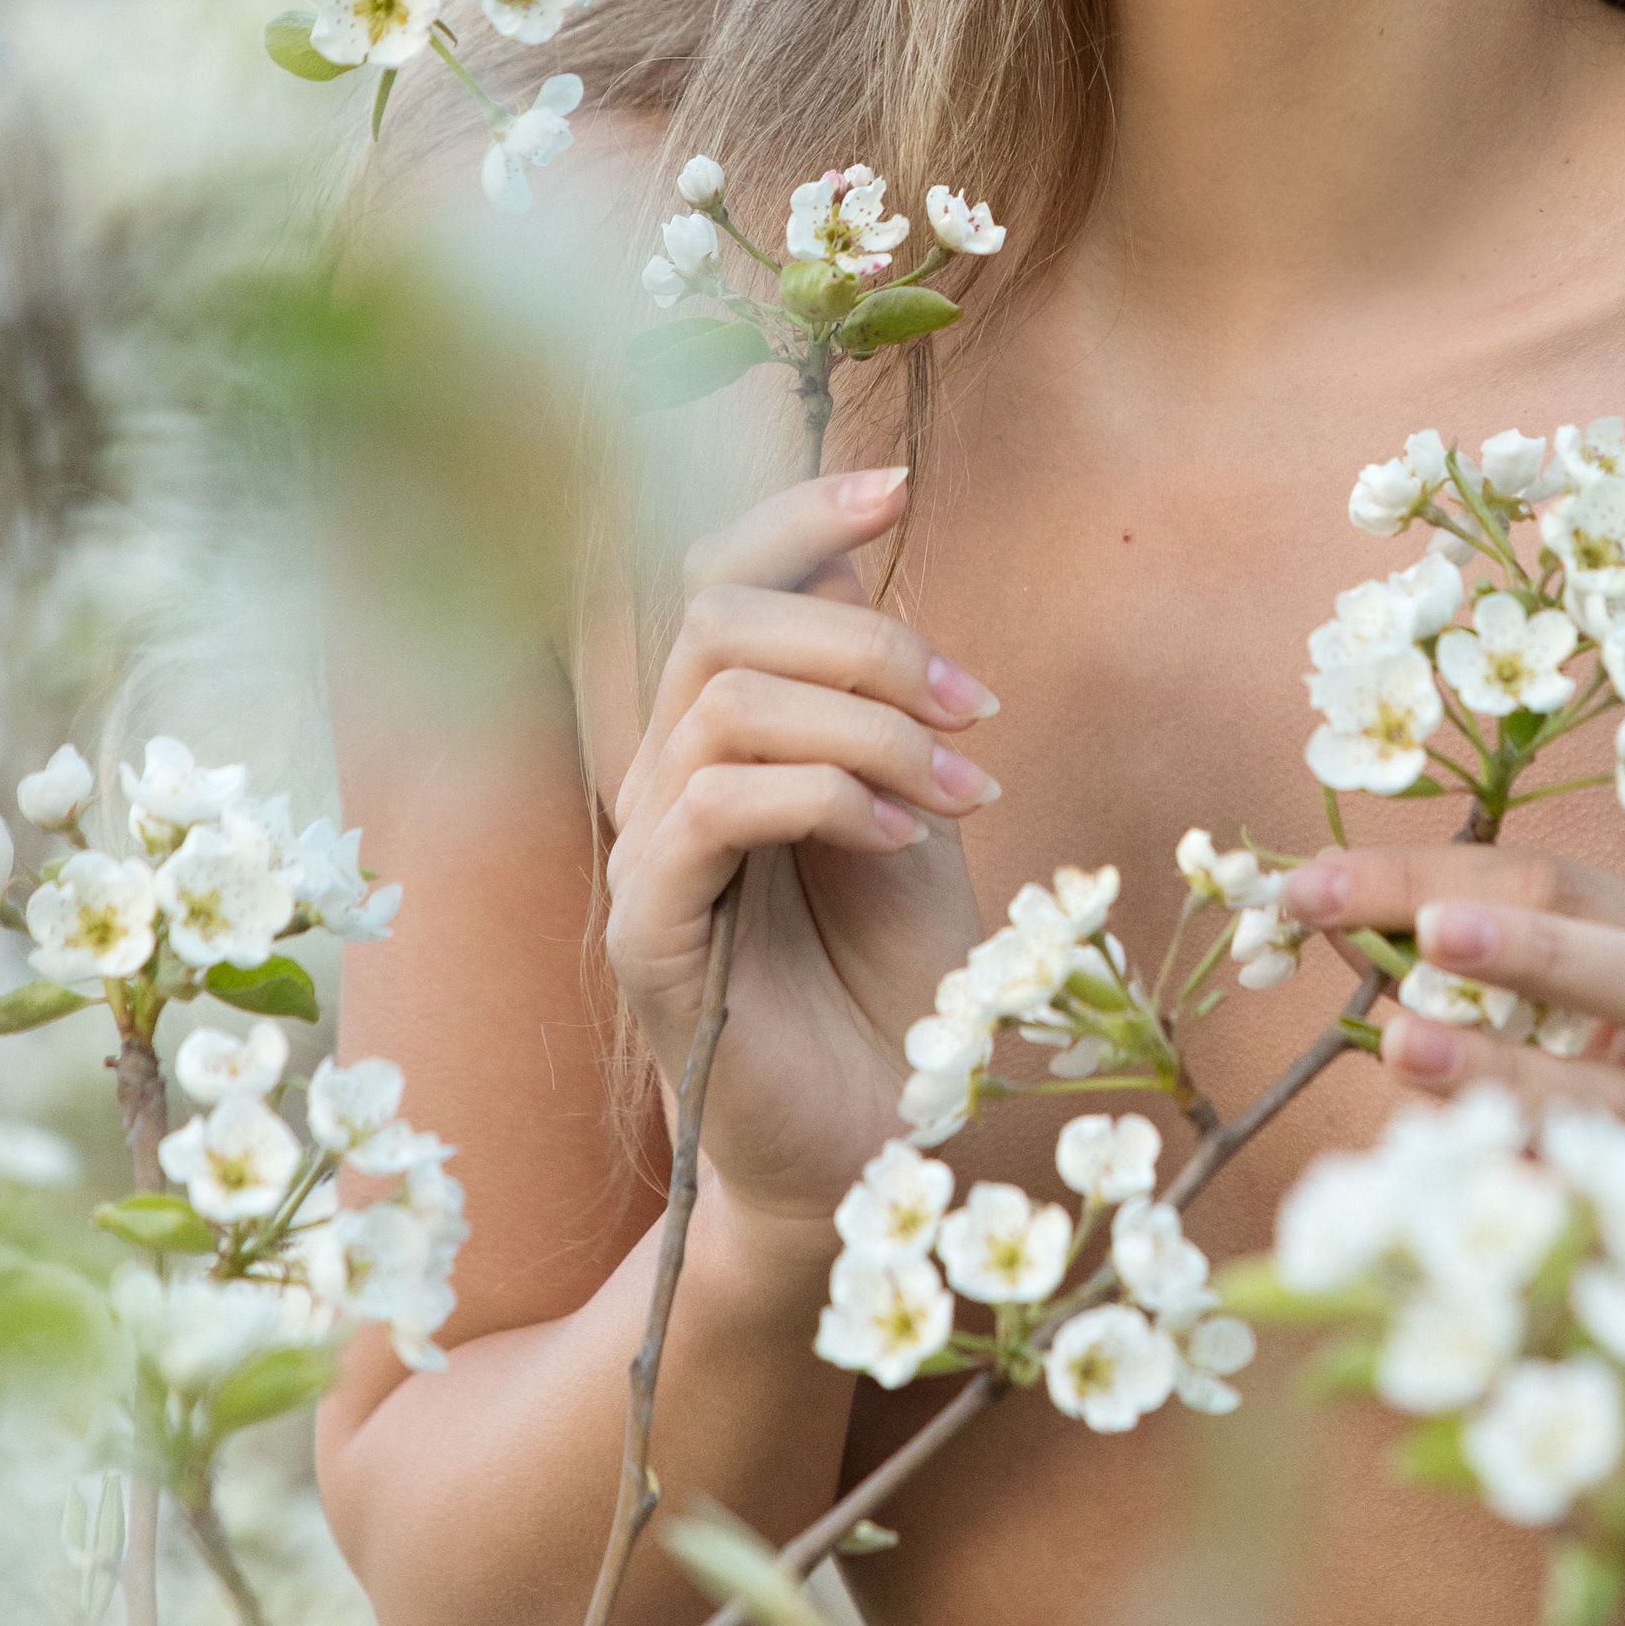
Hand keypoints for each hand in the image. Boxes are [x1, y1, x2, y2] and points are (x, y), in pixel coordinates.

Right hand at [603, 465, 997, 1237]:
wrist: (873, 1138)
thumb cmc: (893, 979)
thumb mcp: (913, 805)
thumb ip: (878, 699)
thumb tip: (852, 555)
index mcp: (725, 734)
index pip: (717, 577)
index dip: (793, 514)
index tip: (897, 487)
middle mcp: (667, 776)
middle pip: (718, 616)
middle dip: (865, 637)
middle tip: (975, 712)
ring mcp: (649, 853)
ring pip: (724, 702)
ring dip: (868, 727)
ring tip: (957, 793)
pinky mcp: (650, 931)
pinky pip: (708, 806)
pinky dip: (822, 796)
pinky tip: (899, 841)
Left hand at [1281, 844, 1624, 1278]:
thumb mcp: (1614, 1023)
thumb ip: (1505, 980)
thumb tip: (1337, 931)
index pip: (1562, 887)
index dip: (1431, 876)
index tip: (1313, 884)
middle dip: (1529, 950)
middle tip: (1425, 931)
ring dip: (1517, 1074)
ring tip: (1408, 1046)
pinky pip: (1617, 1216)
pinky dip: (1534, 1193)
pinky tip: (1454, 1187)